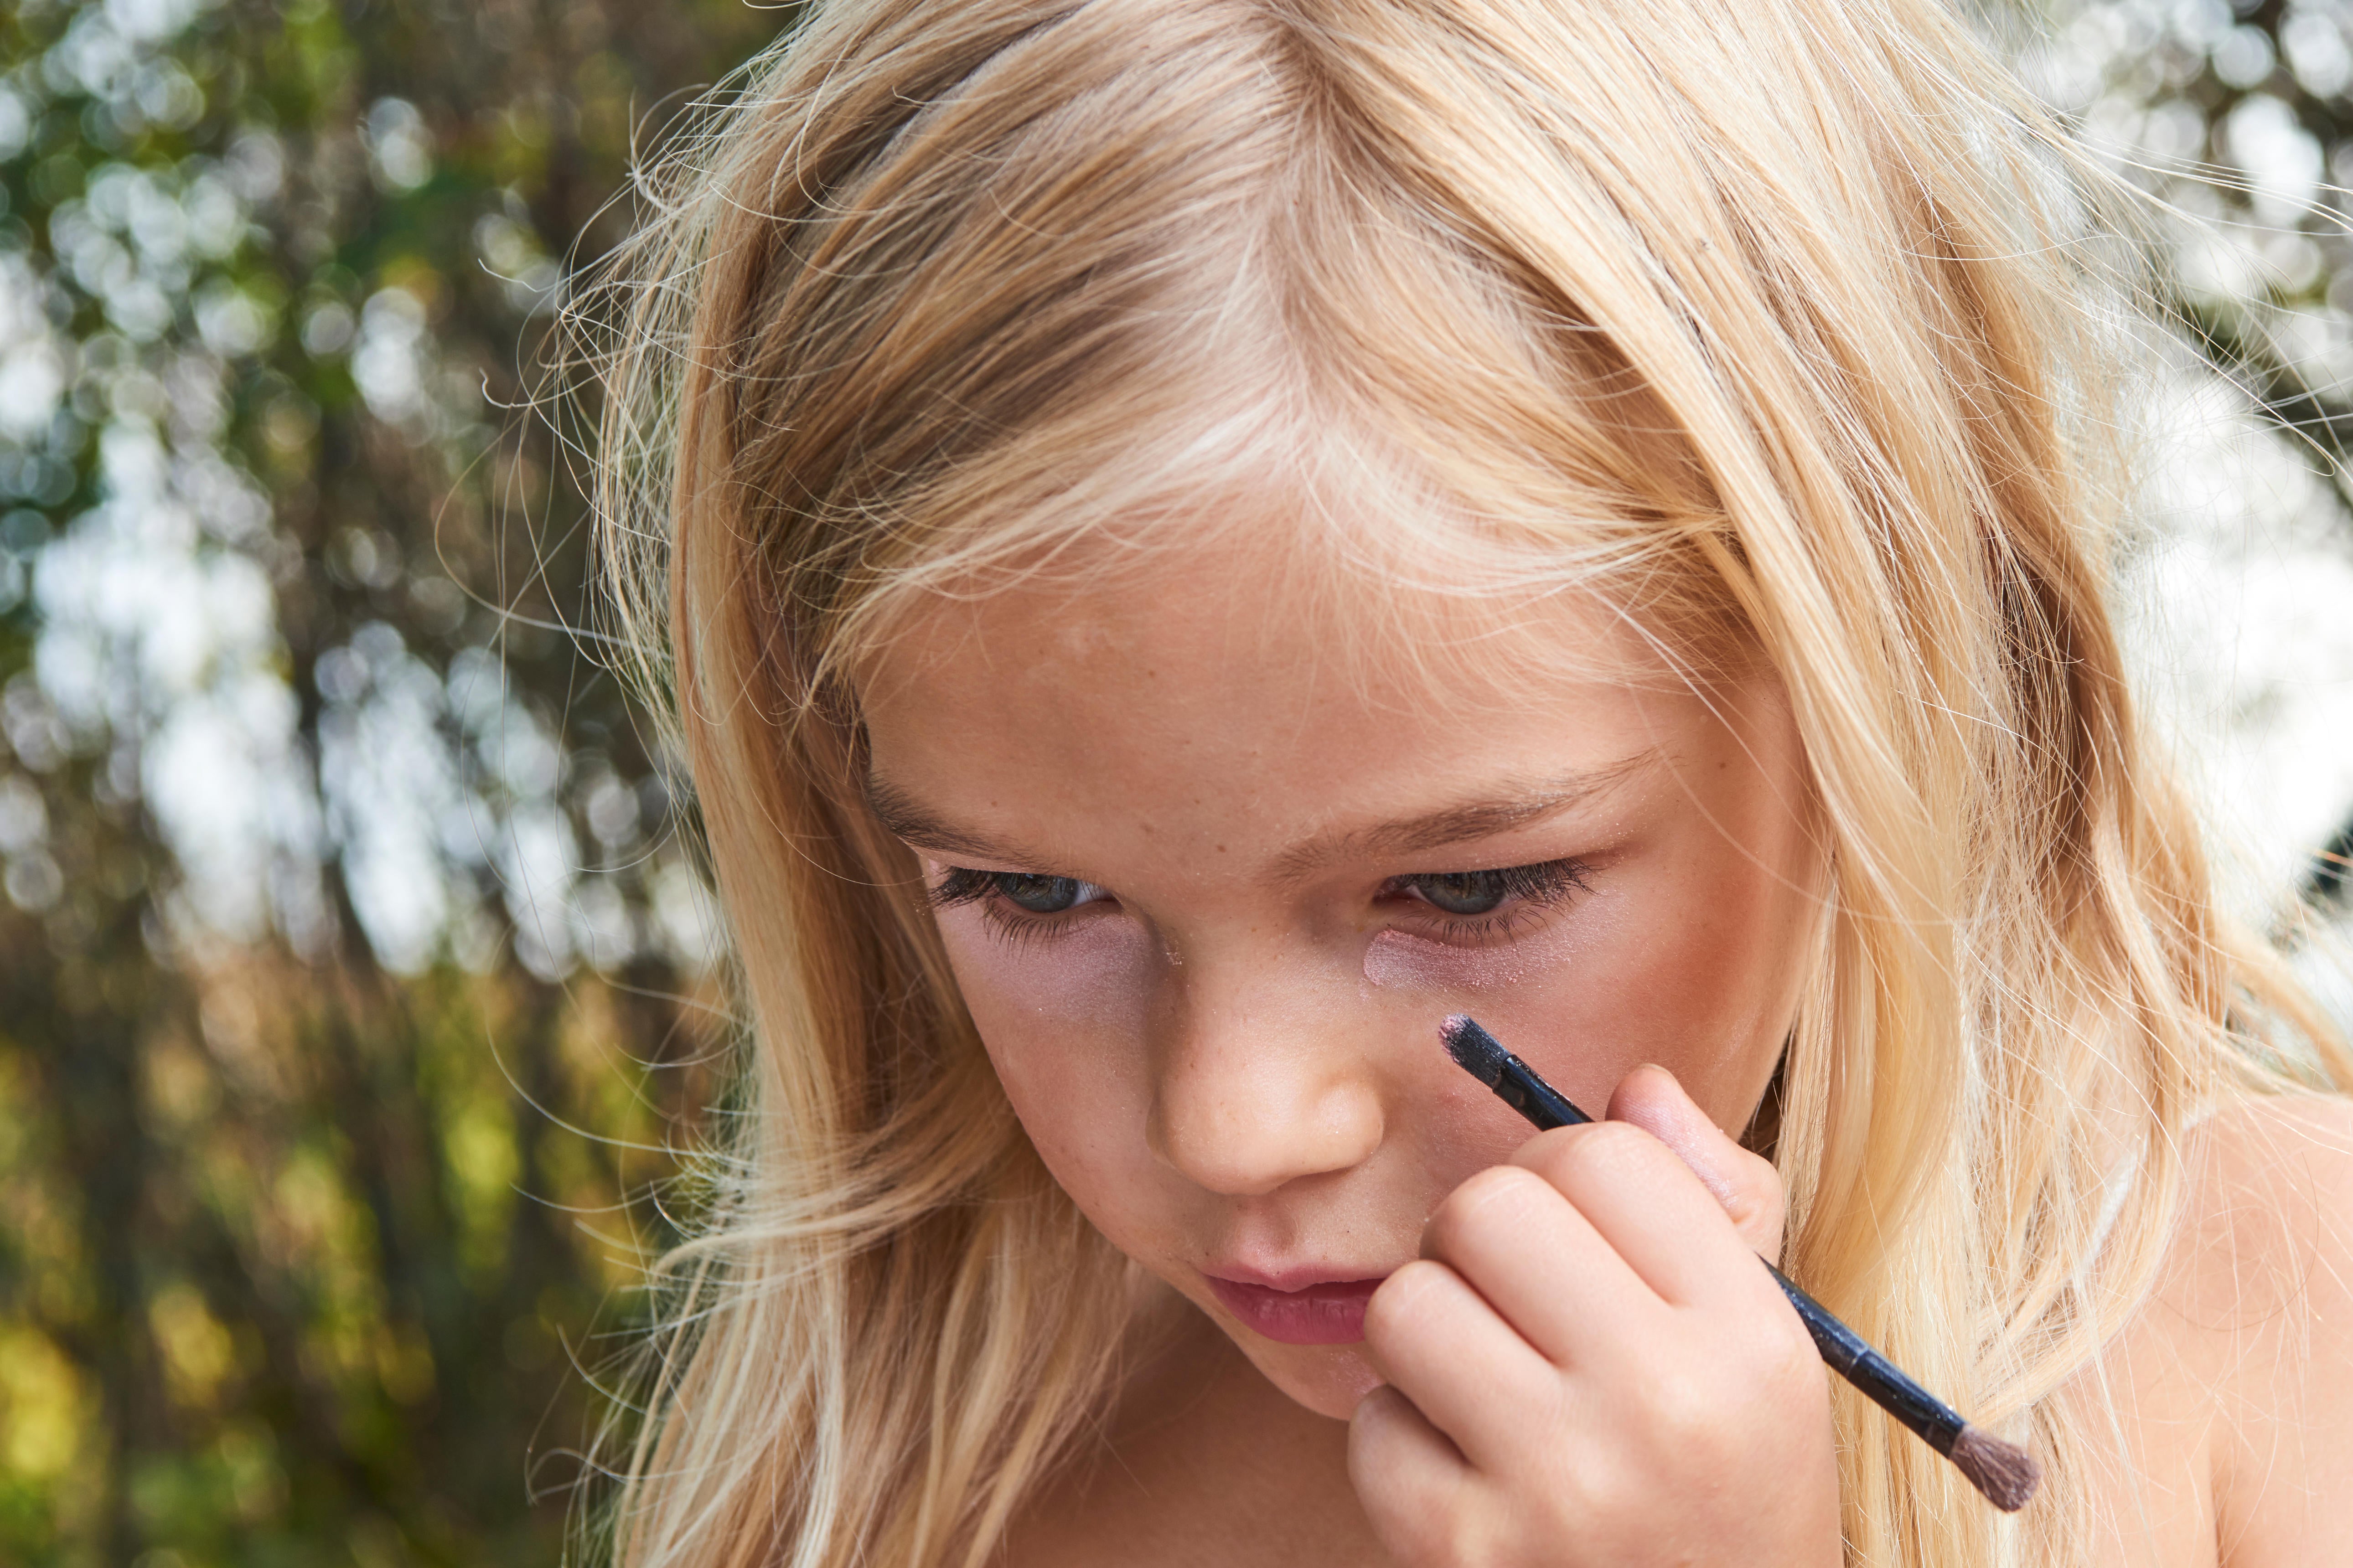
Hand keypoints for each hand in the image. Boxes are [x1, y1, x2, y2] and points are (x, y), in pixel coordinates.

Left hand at [1347, 1066, 1839, 1566]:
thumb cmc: (1725, 1491)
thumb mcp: (1765, 1358)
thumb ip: (1717, 1205)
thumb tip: (1639, 1085)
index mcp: (1750, 1340)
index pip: (1603, 1154)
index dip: (1564, 1178)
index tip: (1576, 1238)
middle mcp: (1663, 1406)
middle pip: (1486, 1206)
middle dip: (1479, 1243)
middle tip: (1512, 1305)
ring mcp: (1559, 1485)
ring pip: (1407, 1303)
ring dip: (1431, 1336)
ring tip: (1489, 1389)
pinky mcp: (1465, 1552)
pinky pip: (1372, 1423)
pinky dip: (1404, 1444)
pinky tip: (1471, 1479)